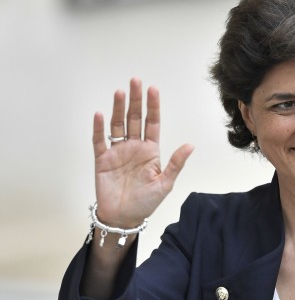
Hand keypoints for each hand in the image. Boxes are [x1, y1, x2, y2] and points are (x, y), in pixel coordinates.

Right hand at [92, 78, 193, 227]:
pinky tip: (100, 114)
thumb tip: (191, 145)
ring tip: (120, 92)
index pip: (152, 123)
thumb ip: (175, 163)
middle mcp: (134, 147)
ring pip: (117, 125)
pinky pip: (99, 141)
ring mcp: (118, 152)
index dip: (153, 106)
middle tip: (135, 81)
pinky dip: (98, 128)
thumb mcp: (165, 183)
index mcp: (151, 151)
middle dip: (135, 100)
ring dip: (118, 108)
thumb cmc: (146, 202)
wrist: (124, 218)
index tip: (153, 89)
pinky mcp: (102, 160)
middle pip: (134, 118)